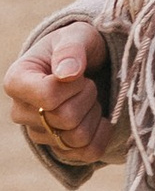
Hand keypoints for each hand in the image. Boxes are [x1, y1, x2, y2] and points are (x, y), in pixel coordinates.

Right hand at [6, 24, 110, 172]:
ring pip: (77, 138)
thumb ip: (71, 50)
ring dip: (94, 114)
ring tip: (88, 98)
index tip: (77, 73)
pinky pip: (87, 154)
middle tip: (87, 82)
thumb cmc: (77, 46)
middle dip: (88, 96)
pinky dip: (101, 135)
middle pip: (65, 118)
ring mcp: (38, 133)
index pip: (48, 97)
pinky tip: (99, 118)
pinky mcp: (57, 148)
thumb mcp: (77, 36)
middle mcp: (21, 112)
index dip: (73, 85)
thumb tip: (67, 74)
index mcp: (17, 81)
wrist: (86, 63)